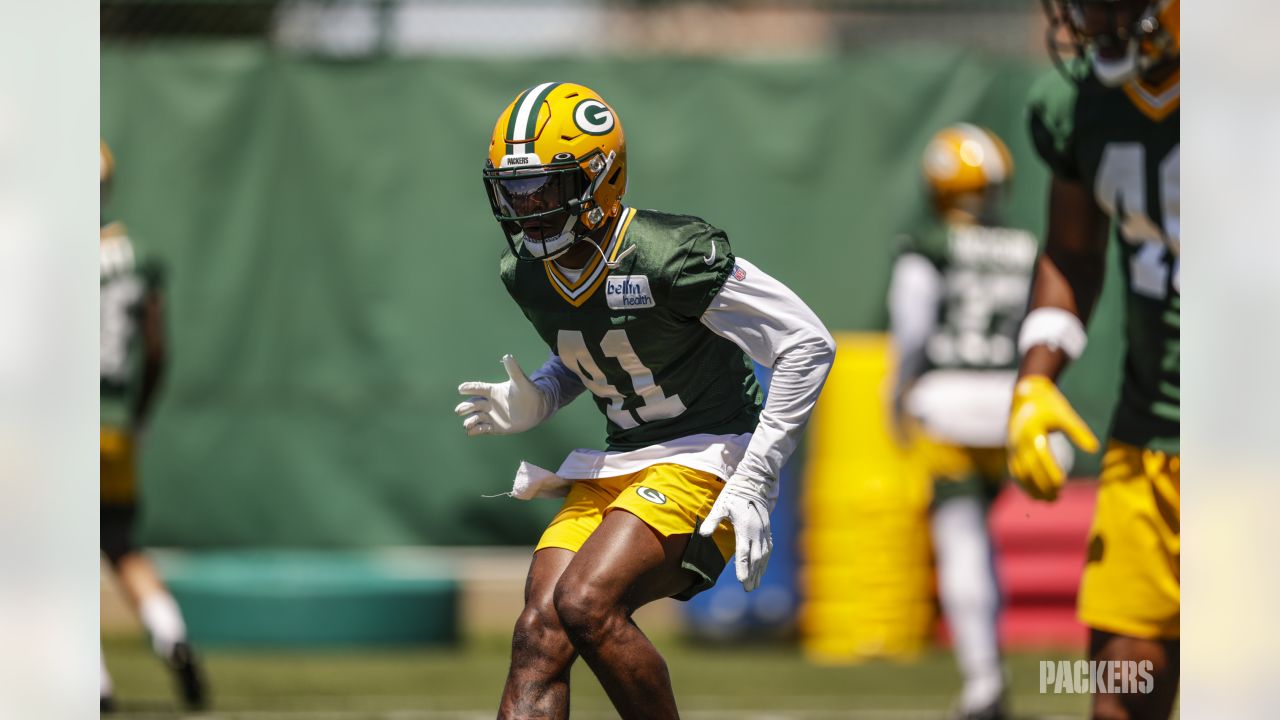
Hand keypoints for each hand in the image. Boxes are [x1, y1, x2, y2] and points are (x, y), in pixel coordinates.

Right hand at [454, 355, 551, 435]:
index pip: (478, 388)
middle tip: (459, 410)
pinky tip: (475, 431)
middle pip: (472, 405)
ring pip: (475, 418)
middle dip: (465, 407)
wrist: (537, 409)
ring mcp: (491, 416)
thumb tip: (507, 356)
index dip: (469, 388)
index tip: (461, 389)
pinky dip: (476, 431)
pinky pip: (482, 429)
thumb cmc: (528, 392)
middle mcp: (488, 404)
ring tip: (468, 424)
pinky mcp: (495, 427)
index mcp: (492, 391)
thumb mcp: (520, 381)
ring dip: (469, 421)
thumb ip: (513, 370)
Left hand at [699, 475, 773, 591]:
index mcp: (745, 527)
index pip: (744, 553)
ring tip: (755, 584)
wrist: (753, 482)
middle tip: (748, 589)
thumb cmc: (734, 494)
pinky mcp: (767, 529)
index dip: (743, 568)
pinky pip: (768, 548)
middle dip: (752, 574)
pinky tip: (762, 568)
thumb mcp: (721, 506)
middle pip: (756, 558)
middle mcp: (757, 531)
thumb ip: (712, 521)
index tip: (742, 581)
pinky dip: (765, 560)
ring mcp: (764, 531)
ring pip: (764, 555)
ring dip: (760, 570)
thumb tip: (702, 534)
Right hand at [1007, 375, 1099, 500]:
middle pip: (1029, 470)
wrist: (1025, 395)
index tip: (1062, 484)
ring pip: (1020, 474)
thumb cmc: (1048, 405)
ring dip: (1032, 489)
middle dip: (1042, 486)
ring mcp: (1013, 447)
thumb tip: (1094, 449)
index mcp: (1032, 432)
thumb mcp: (1064, 414)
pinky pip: (1015, 471)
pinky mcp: (1011, 450)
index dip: (1050, 472)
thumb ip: (1078, 432)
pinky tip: (1035, 495)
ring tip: (1047, 500)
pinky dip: (1024, 485)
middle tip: (1057, 498)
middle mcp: (1019, 442)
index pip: (1041, 458)